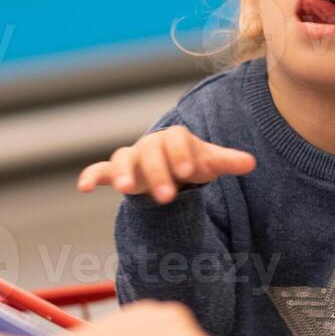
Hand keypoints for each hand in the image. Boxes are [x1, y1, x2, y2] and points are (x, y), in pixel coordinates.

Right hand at [77, 126, 256, 203]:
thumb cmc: (189, 162)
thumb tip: (250, 163)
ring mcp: (132, 158)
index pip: (176, 139)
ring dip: (124, 172)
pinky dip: (91, 175)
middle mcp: (150, 145)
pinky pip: (99, 170)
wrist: (169, 167)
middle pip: (150, 152)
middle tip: (167, 197)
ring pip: (123, 158)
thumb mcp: (208, 163)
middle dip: (158, 173)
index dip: (181, 154)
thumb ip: (225, 161)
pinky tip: (84, 187)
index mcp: (174, 138)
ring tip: (128, 189)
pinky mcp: (116, 173)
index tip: (188, 173)